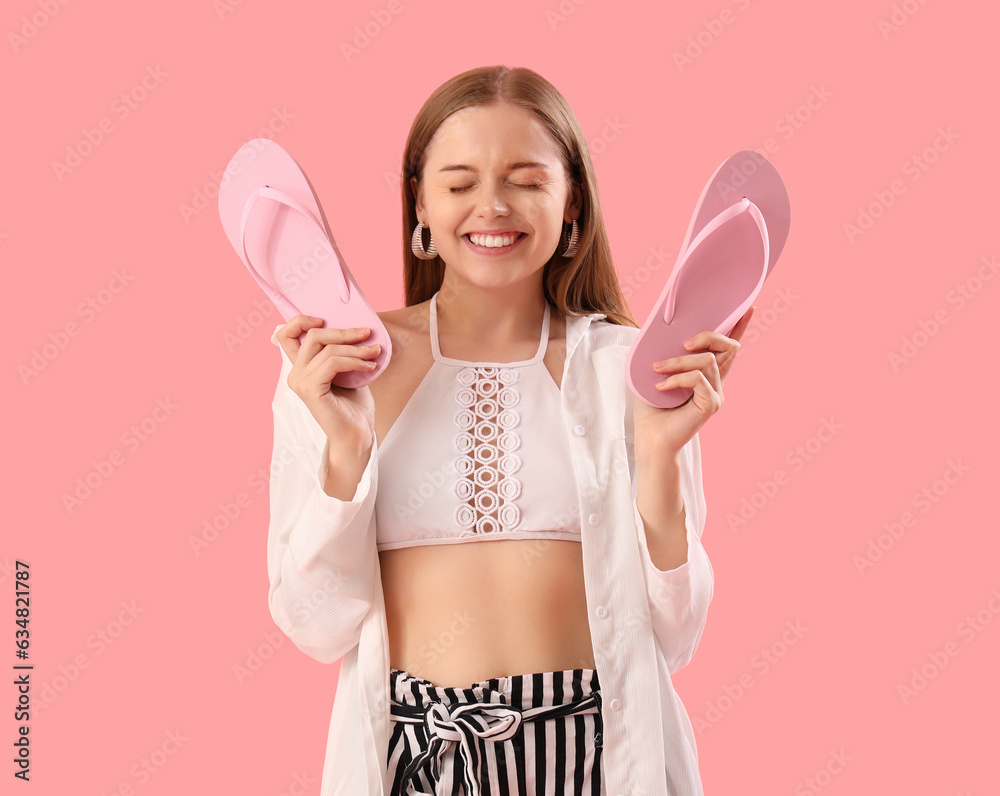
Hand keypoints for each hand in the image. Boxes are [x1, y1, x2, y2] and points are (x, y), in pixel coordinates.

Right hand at [274, 315, 379, 454]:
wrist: (357, 434)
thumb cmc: (354, 405)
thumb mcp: (347, 371)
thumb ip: (340, 352)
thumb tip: (356, 327)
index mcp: (300, 368)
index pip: (285, 335)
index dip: (300, 320)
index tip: (325, 319)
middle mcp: (295, 374)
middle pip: (313, 336)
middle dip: (344, 332)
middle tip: (367, 334)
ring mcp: (300, 382)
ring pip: (328, 349)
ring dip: (357, 348)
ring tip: (375, 352)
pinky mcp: (311, 390)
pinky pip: (334, 363)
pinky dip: (355, 361)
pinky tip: (370, 366)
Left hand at [634, 306, 754, 461]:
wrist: (650, 439)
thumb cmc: (651, 409)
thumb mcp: (657, 374)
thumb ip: (667, 355)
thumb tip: (660, 332)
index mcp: (706, 375)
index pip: (728, 348)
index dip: (740, 327)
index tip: (749, 308)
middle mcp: (716, 383)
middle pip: (729, 346)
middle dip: (708, 335)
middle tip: (684, 343)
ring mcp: (716, 394)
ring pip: (707, 360)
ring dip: (679, 360)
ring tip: (657, 369)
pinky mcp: (711, 404)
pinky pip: (697, 378)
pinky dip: (677, 378)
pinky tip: (660, 387)